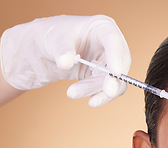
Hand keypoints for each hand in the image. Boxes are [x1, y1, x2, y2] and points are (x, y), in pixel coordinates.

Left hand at [0, 15, 130, 106]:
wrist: (49, 51)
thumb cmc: (54, 37)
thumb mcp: (54, 40)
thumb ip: (61, 50)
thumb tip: (65, 63)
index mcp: (102, 27)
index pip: (114, 41)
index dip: (116, 57)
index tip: (115, 73)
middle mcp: (112, 45)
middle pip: (118, 65)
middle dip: (108, 82)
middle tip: (100, 94)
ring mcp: (111, 62)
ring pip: (114, 82)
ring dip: (96, 91)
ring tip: (72, 92)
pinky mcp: (106, 78)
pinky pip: (110, 91)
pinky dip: (100, 97)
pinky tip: (91, 101)